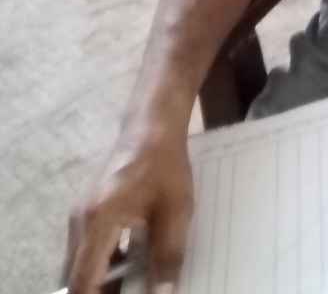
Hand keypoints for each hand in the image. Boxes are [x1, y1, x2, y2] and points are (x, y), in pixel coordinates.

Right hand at [64, 124, 192, 293]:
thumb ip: (168, 256)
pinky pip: (88, 249)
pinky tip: (132, 267)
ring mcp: (81, 216)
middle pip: (76, 276)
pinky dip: (104, 264)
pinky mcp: (89, 212)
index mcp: (98, 222)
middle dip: (99, 293)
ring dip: (102, 281)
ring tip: (135, 286)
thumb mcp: (176, 211)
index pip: (82, 281)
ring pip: (81, 264)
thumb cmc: (165, 165)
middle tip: (132, 293)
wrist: (152, 125)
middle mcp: (80, 222)